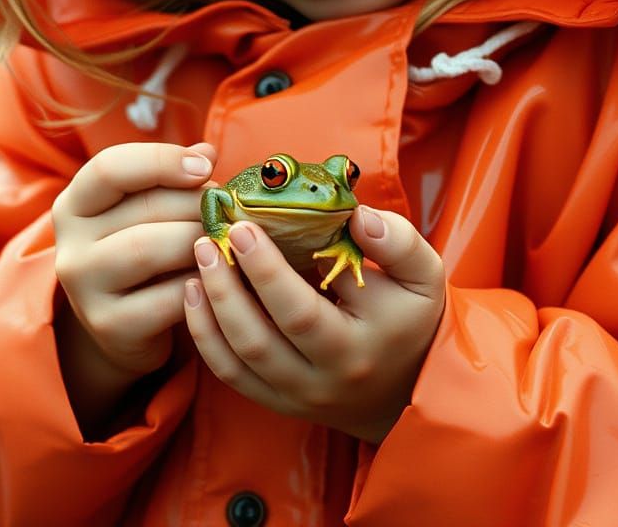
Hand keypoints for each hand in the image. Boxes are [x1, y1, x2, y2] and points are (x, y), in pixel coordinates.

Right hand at [51, 142, 216, 398]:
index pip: (108, 168)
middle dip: (196, 205)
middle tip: (229, 211)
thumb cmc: (146, 248)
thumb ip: (175, 176)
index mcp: (75, 203)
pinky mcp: (110, 325)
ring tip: (225, 241)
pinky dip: (202, 284)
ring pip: (150, 249)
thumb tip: (207, 151)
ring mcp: (84, 288)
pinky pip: (169, 297)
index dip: (161, 161)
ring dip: (200, 241)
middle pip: (143, 208)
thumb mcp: (151, 208)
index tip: (206, 167)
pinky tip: (217, 278)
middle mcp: (70, 244)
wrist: (127, 325)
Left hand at [183, 206, 445, 442]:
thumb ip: (398, 242)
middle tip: (207, 240)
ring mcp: (295, 397)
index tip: (242, 227)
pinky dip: (205, 336)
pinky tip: (194, 294)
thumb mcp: (423, 275)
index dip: (265, 271)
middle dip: (225, 287)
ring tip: (197, 260)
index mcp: (356, 348)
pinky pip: (230, 375)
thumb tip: (358, 216)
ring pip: (236, 361)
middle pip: (257, 341)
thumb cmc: (411, 317)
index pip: (300, 313)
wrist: (410, 385)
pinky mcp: (277, 401)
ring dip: (207, 310)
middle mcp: (321, 381)